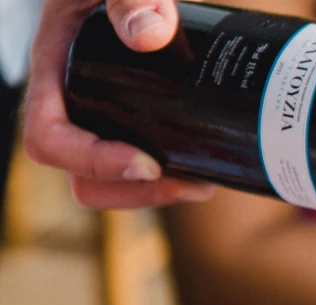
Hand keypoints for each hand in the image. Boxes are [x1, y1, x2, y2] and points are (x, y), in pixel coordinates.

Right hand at [22, 0, 214, 208]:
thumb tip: (148, 37)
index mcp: (54, 68)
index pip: (48, 138)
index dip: (91, 162)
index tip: (148, 164)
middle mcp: (70, 98)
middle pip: (79, 176)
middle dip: (133, 193)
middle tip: (192, 184)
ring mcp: (97, 110)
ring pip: (108, 180)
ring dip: (152, 194)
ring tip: (203, 182)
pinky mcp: (128, 113)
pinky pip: (133, 161)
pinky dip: (165, 175)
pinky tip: (206, 168)